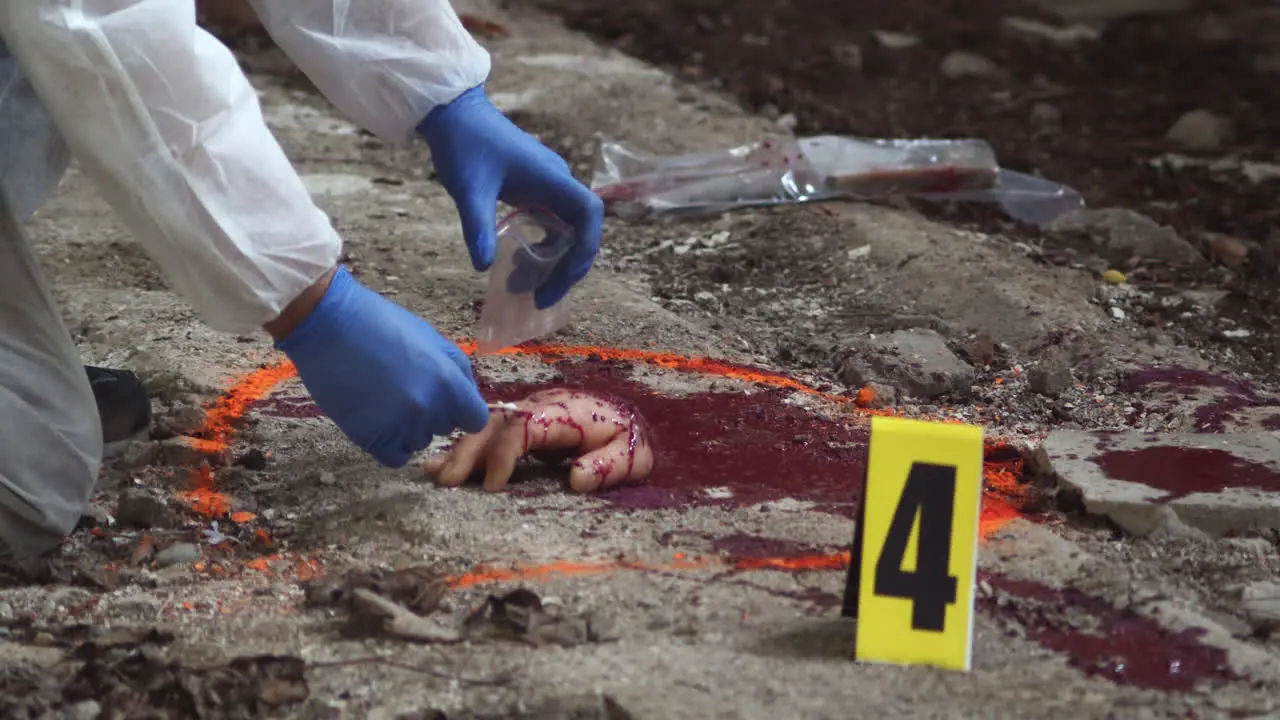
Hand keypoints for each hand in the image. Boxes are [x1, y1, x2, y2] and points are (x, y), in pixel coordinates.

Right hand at [273, 266, 488, 466]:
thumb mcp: (432, 339)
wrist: (329, 326)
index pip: (475, 420)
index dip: (463, 412)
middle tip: (406, 390)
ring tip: (387, 399)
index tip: (450, 405)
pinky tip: (380, 421)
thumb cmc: (382, 325)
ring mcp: (399, 426)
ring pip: (419, 442)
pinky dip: (391, 444)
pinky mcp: (371, 438)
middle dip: (433, 413)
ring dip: (409, 428)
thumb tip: (468, 398)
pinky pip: (395, 457)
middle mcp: (428, 409)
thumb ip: (456, 372)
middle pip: (445, 428)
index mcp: (449, 383)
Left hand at [417, 86, 602, 309]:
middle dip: (566, 268)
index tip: (561, 278)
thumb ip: (478, 227)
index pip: (589, 215)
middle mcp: (557, 182)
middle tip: (541, 298)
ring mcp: (548, 185)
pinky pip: (550, 224)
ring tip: (523, 287)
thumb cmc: (464, 144)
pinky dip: (541, 248)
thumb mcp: (468, 189)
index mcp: (551, 179)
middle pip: (582, 231)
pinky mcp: (535, 188)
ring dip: (552, 262)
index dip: (585, 249)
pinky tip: (516, 263)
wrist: (454, 112)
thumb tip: (483, 267)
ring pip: (566, 231)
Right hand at [424, 388, 653, 492]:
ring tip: (434, 473)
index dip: (504, 454)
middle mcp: (539, 406)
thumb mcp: (631, 455)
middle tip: (448, 481)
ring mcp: (528, 411)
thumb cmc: (629, 439)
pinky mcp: (521, 421)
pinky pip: (488, 431)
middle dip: (469, 451)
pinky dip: (464, 446)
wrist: (630, 420)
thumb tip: (576, 479)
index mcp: (564, 413)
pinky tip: (438, 462)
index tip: (491, 486)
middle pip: (495, 422)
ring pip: (486, 424)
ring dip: (460, 448)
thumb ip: (607, 466)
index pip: (523, 427)